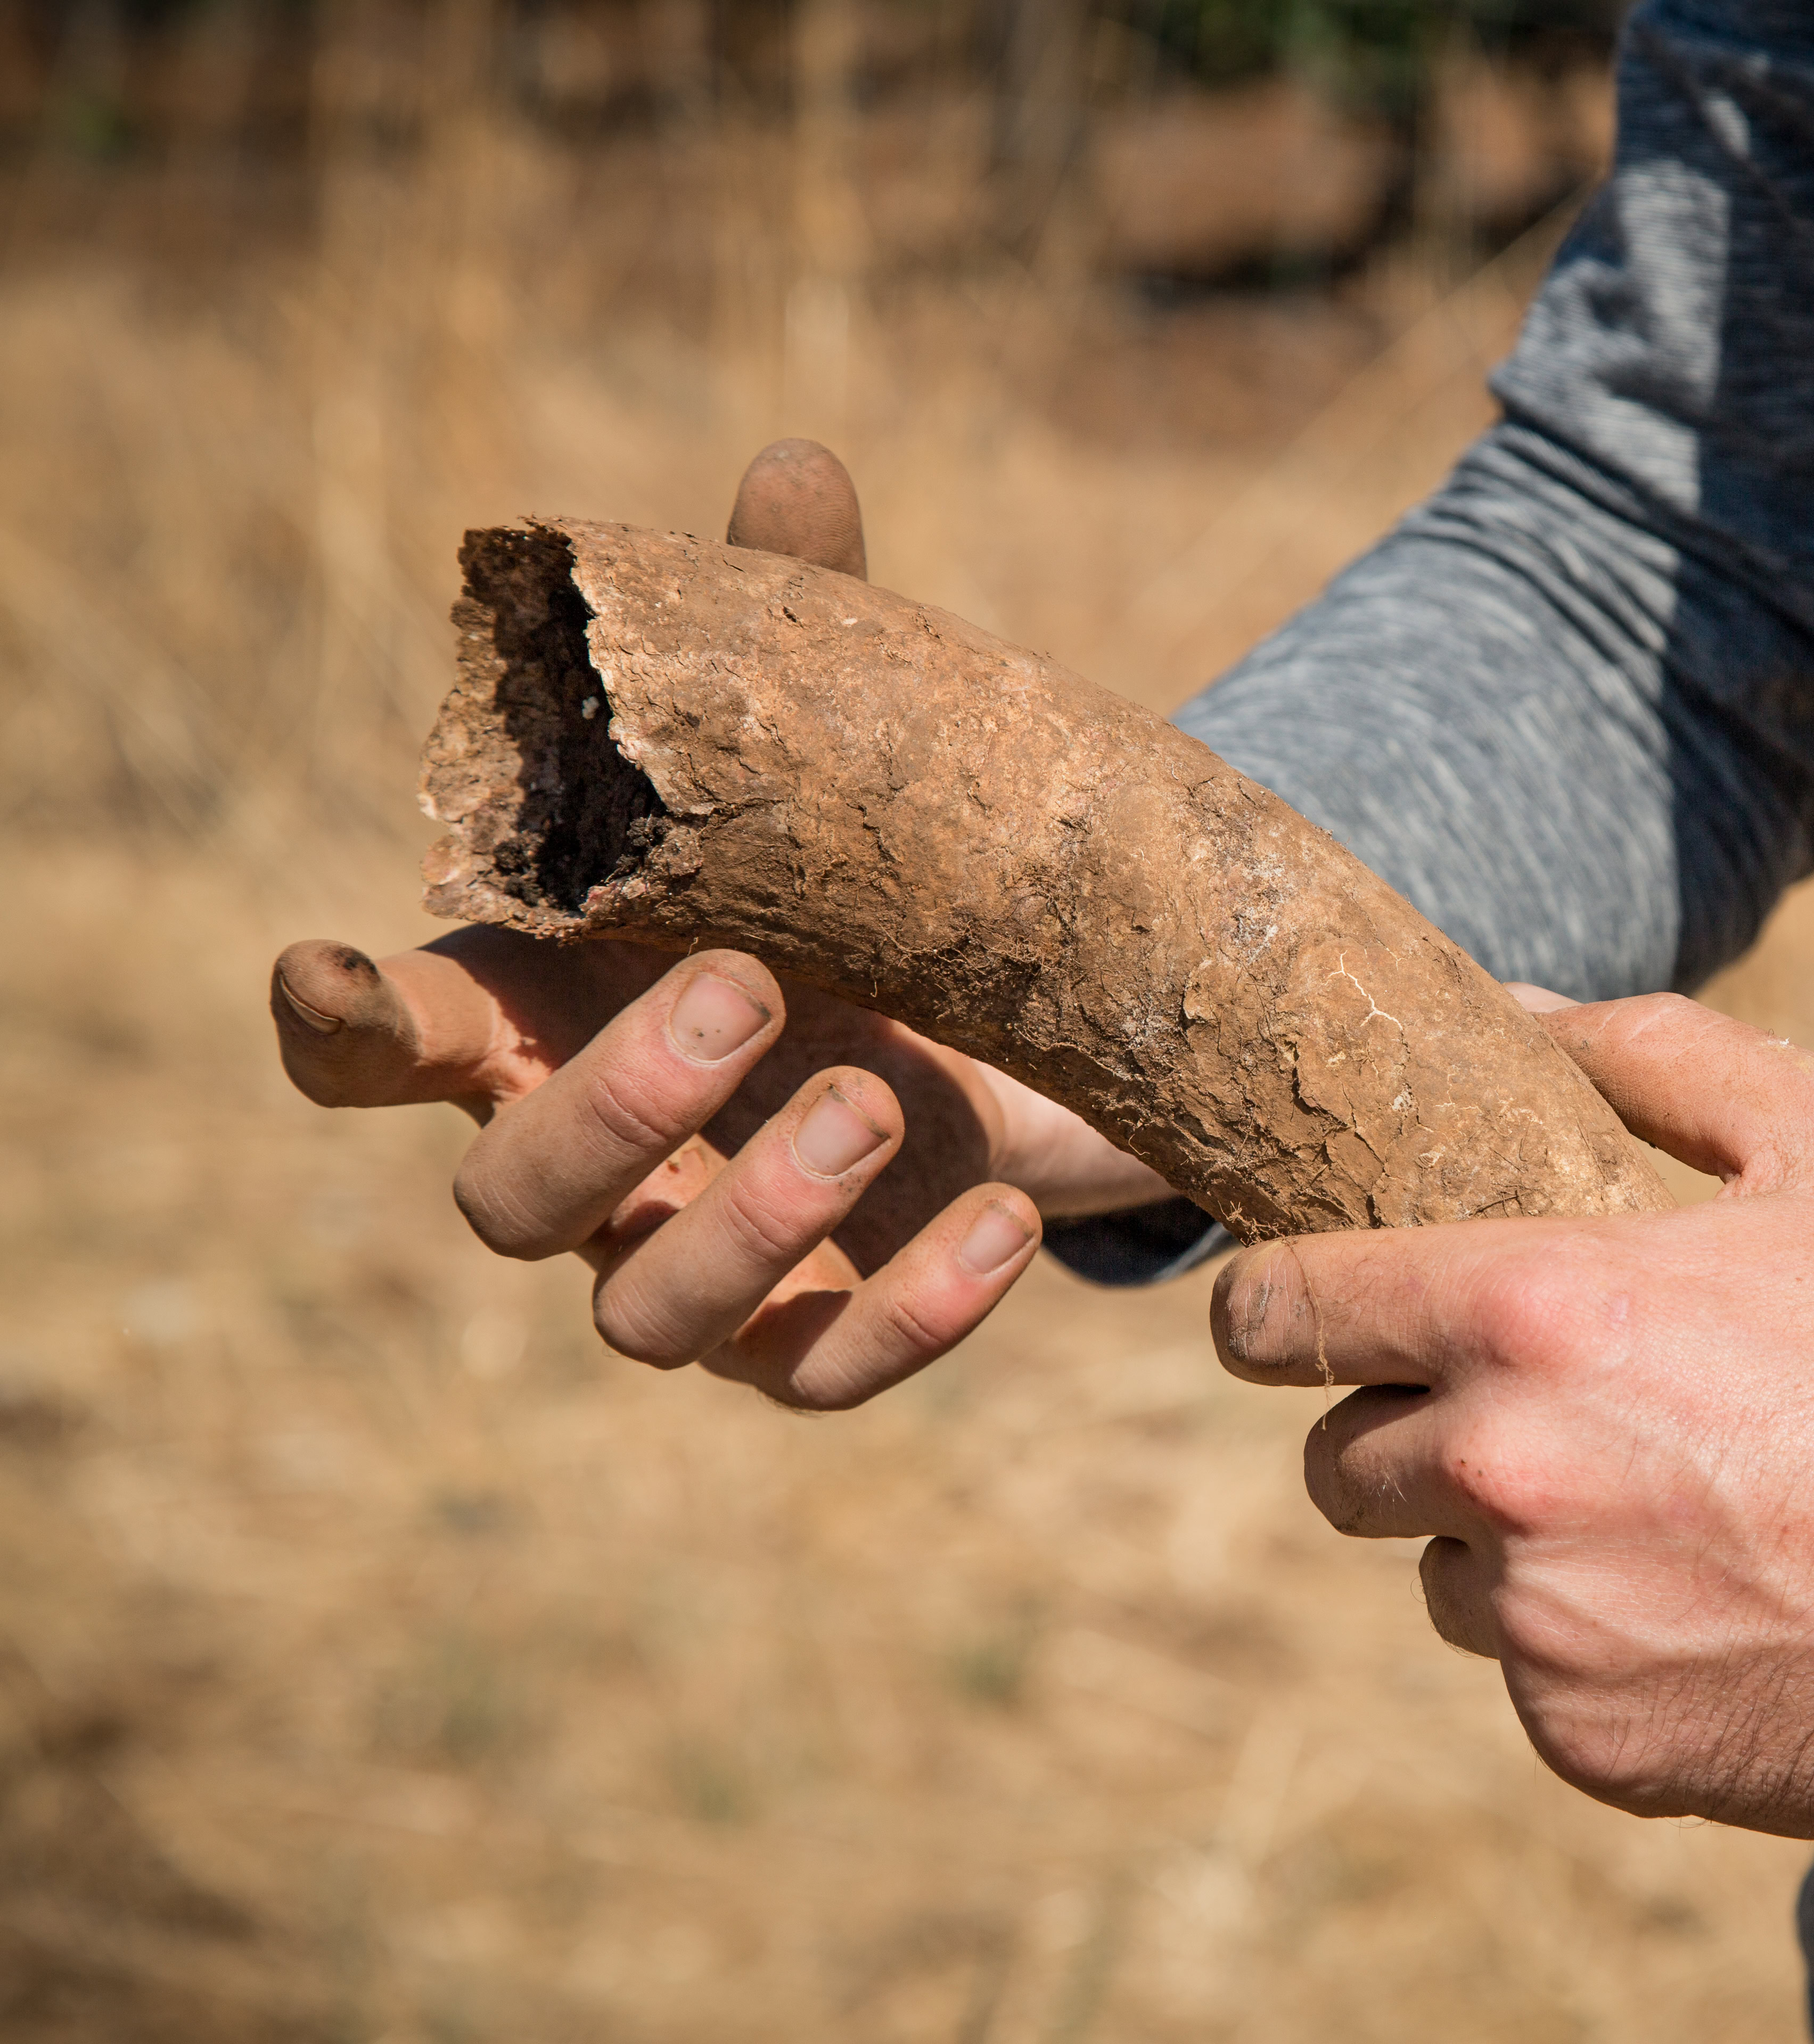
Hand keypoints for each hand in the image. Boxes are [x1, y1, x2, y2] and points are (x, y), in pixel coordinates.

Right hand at [272, 440, 1177, 1408]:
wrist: (1012, 1021)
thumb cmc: (857, 882)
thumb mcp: (833, 764)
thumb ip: (790, 635)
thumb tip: (798, 465)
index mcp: (545, 1013)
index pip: (375, 1047)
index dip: (342, 1021)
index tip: (332, 968)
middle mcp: (591, 1158)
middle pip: (503, 1201)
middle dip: (612, 1107)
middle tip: (748, 989)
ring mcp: (696, 1261)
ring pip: (646, 1314)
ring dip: (753, 1219)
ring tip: (883, 1097)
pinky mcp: (820, 1332)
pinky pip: (825, 1375)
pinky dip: (910, 1318)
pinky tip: (1005, 1226)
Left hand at [1211, 992, 1813, 1839]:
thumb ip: (1653, 1055)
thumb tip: (1511, 1008)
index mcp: (1533, 1315)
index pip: (1283, 1316)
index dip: (1273, 1311)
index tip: (1293, 1317)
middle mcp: (1510, 1476)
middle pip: (1343, 1461)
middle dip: (1408, 1429)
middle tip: (1532, 1409)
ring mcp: (1548, 1630)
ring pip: (1441, 1577)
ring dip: (1504, 1544)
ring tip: (1660, 1504)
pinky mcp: (1597, 1745)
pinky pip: (1532, 1682)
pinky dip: (1590, 1646)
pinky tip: (1714, 1600)